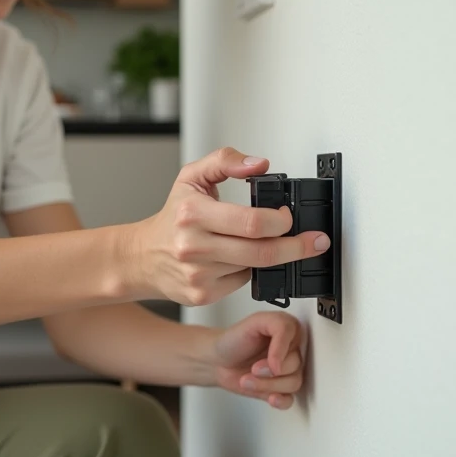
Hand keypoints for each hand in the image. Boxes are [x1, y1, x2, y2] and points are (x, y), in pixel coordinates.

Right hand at [123, 147, 329, 306]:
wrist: (142, 257)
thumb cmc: (172, 216)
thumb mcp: (192, 177)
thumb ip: (226, 161)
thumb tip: (259, 164)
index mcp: (193, 214)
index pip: (252, 222)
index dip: (281, 220)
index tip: (290, 215)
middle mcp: (194, 246)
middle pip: (262, 252)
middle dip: (296, 246)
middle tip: (313, 241)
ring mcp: (199, 275)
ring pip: (255, 267)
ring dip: (272, 256)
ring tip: (277, 244)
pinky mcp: (203, 295)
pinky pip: (243, 282)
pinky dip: (249, 269)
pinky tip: (241, 258)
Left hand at [209, 311, 304, 409]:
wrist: (218, 360)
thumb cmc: (234, 340)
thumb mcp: (255, 322)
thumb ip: (277, 328)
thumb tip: (281, 360)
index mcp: (288, 330)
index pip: (297, 341)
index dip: (281, 354)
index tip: (268, 361)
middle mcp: (290, 351)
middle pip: (295, 366)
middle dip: (270, 372)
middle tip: (253, 369)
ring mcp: (286, 371)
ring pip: (293, 384)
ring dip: (268, 386)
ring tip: (248, 380)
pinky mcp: (280, 388)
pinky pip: (290, 399)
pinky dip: (281, 400)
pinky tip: (270, 397)